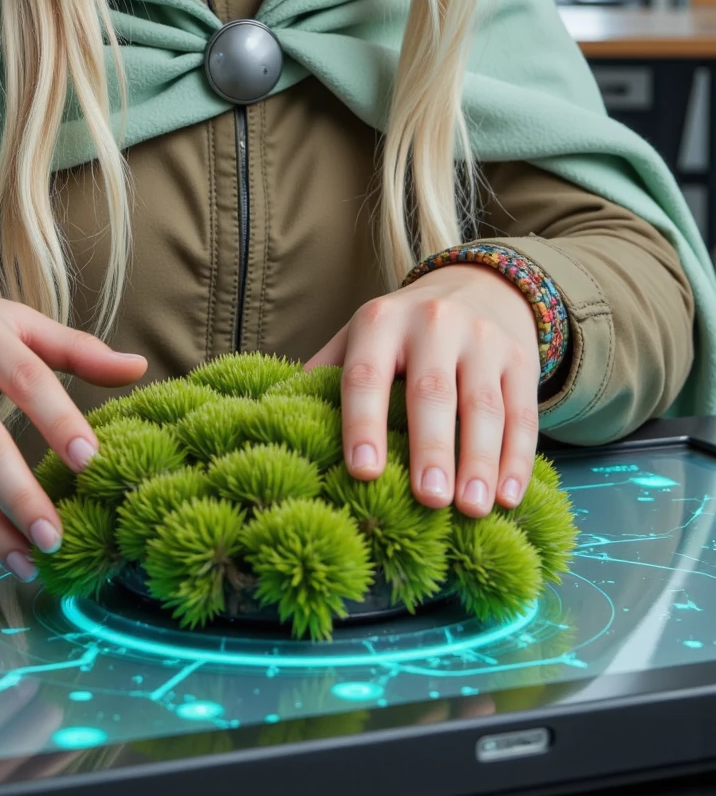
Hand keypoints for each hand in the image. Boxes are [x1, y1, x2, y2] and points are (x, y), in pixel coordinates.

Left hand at [306, 265, 540, 517]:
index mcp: (380, 322)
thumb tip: (272, 420)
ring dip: (480, 462)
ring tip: (473, 509)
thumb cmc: (402, 331)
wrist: (476, 286)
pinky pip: (522, 413)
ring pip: (483, 406)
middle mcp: (433, 323)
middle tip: (428, 500)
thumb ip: (325, 374)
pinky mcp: (521, 359)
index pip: (366, 375)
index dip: (362, 422)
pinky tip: (509, 498)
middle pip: (432, 392)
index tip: (362, 471)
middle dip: (431, 447)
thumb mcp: (360, 337)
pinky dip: (518, 460)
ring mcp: (482, 339)